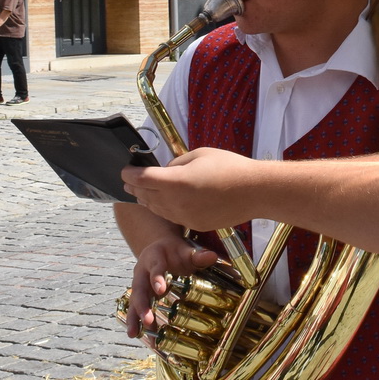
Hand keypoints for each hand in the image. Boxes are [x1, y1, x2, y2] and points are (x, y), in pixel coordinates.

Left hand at [123, 146, 259, 230]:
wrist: (254, 192)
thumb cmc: (230, 168)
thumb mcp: (199, 154)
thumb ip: (176, 164)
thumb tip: (166, 171)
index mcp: (176, 181)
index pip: (142, 178)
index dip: (129, 174)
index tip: (124, 171)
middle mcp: (176, 202)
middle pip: (146, 196)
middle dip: (135, 187)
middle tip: (128, 182)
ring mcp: (185, 216)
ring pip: (157, 209)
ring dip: (147, 200)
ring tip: (141, 193)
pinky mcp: (194, 225)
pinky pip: (172, 217)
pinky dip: (164, 209)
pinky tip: (164, 203)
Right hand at [126, 235, 218, 338]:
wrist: (159, 248)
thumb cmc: (174, 251)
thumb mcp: (185, 250)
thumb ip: (197, 255)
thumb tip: (212, 256)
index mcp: (153, 258)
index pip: (155, 268)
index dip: (157, 278)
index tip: (160, 290)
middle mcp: (141, 272)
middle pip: (139, 288)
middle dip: (143, 305)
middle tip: (148, 320)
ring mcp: (139, 284)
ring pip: (134, 301)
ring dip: (135, 317)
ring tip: (134, 334)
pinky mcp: (140, 295)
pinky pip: (136, 308)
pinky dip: (136, 322)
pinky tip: (136, 335)